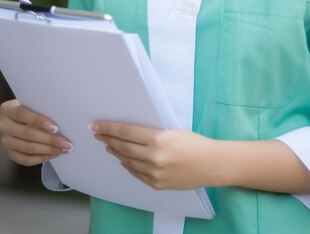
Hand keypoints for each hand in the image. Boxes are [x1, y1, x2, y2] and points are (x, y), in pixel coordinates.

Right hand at [0, 99, 72, 165]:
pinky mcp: (9, 152)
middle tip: (66, 143)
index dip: (39, 121)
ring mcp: (5, 141)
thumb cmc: (32, 107)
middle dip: (49, 140)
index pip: (23, 115)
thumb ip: (41, 109)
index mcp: (7, 109)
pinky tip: (53, 154)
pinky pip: (25, 159)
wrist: (19, 116)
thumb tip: (62, 120)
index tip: (55, 128)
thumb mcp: (33, 103)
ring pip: (27, 148)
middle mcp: (3, 125)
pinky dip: (40, 158)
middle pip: (27, 134)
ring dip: (48, 150)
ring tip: (63, 149)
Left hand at [91, 122, 216, 189]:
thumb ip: (152, 135)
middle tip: (98, 134)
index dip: (110, 128)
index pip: (127, 132)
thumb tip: (131, 134)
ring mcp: (154, 173)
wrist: (211, 164)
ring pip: (128, 161)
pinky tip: (123, 159)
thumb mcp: (173, 131)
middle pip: (124, 147)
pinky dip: (128, 165)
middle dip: (109, 139)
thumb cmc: (195, 142)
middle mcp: (154, 157)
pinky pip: (136, 174)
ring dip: (116, 152)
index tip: (98, 125)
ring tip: (108, 145)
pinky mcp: (157, 184)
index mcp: (159, 139)